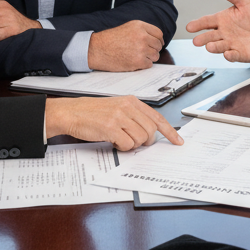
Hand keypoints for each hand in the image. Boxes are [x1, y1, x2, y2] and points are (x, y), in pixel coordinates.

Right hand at [45, 96, 184, 150]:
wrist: (72, 112)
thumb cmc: (92, 112)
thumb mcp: (117, 108)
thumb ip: (134, 116)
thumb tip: (149, 132)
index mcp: (132, 101)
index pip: (157, 117)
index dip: (169, 131)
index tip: (177, 140)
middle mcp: (128, 107)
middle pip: (151, 130)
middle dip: (146, 141)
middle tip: (135, 142)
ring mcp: (119, 117)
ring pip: (140, 138)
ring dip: (132, 145)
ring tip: (120, 140)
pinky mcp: (111, 128)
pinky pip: (127, 144)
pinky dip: (122, 147)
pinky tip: (113, 142)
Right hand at [88, 20, 163, 70]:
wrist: (97, 50)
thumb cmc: (109, 40)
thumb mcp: (127, 28)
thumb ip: (142, 31)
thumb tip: (155, 39)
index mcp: (139, 26)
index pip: (159, 33)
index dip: (158, 40)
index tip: (157, 44)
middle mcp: (142, 36)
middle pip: (158, 45)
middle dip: (153, 50)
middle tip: (145, 52)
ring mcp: (141, 49)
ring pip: (155, 56)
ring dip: (149, 58)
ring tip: (138, 57)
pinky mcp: (138, 61)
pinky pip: (149, 64)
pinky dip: (143, 65)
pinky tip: (134, 62)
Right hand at [185, 0, 249, 61]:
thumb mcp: (243, 1)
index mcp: (221, 20)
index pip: (206, 21)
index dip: (198, 24)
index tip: (189, 27)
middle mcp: (223, 33)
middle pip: (210, 36)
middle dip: (203, 39)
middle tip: (196, 41)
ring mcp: (231, 44)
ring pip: (219, 46)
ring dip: (214, 47)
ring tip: (210, 47)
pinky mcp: (240, 54)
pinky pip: (234, 55)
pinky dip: (230, 56)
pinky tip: (228, 54)